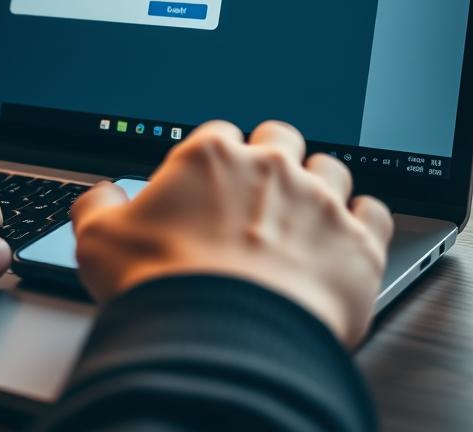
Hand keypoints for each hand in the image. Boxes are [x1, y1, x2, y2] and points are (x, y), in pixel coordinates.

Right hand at [72, 120, 392, 345]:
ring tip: (308, 210)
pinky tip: (350, 232)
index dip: (214, 158)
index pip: (220, 133)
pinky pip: (376, 212)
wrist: (221, 339)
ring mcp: (319, 202)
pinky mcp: (357, 244)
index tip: (211, 182)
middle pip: (281, 137)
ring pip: (332, 168)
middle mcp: (270, 167)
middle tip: (260, 188)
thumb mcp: (98, 240)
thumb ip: (96, 205)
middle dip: (272, 156)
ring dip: (320, 183)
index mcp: (211, 156)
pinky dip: (365, 219)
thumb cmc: (163, 286)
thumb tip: (100, 195)